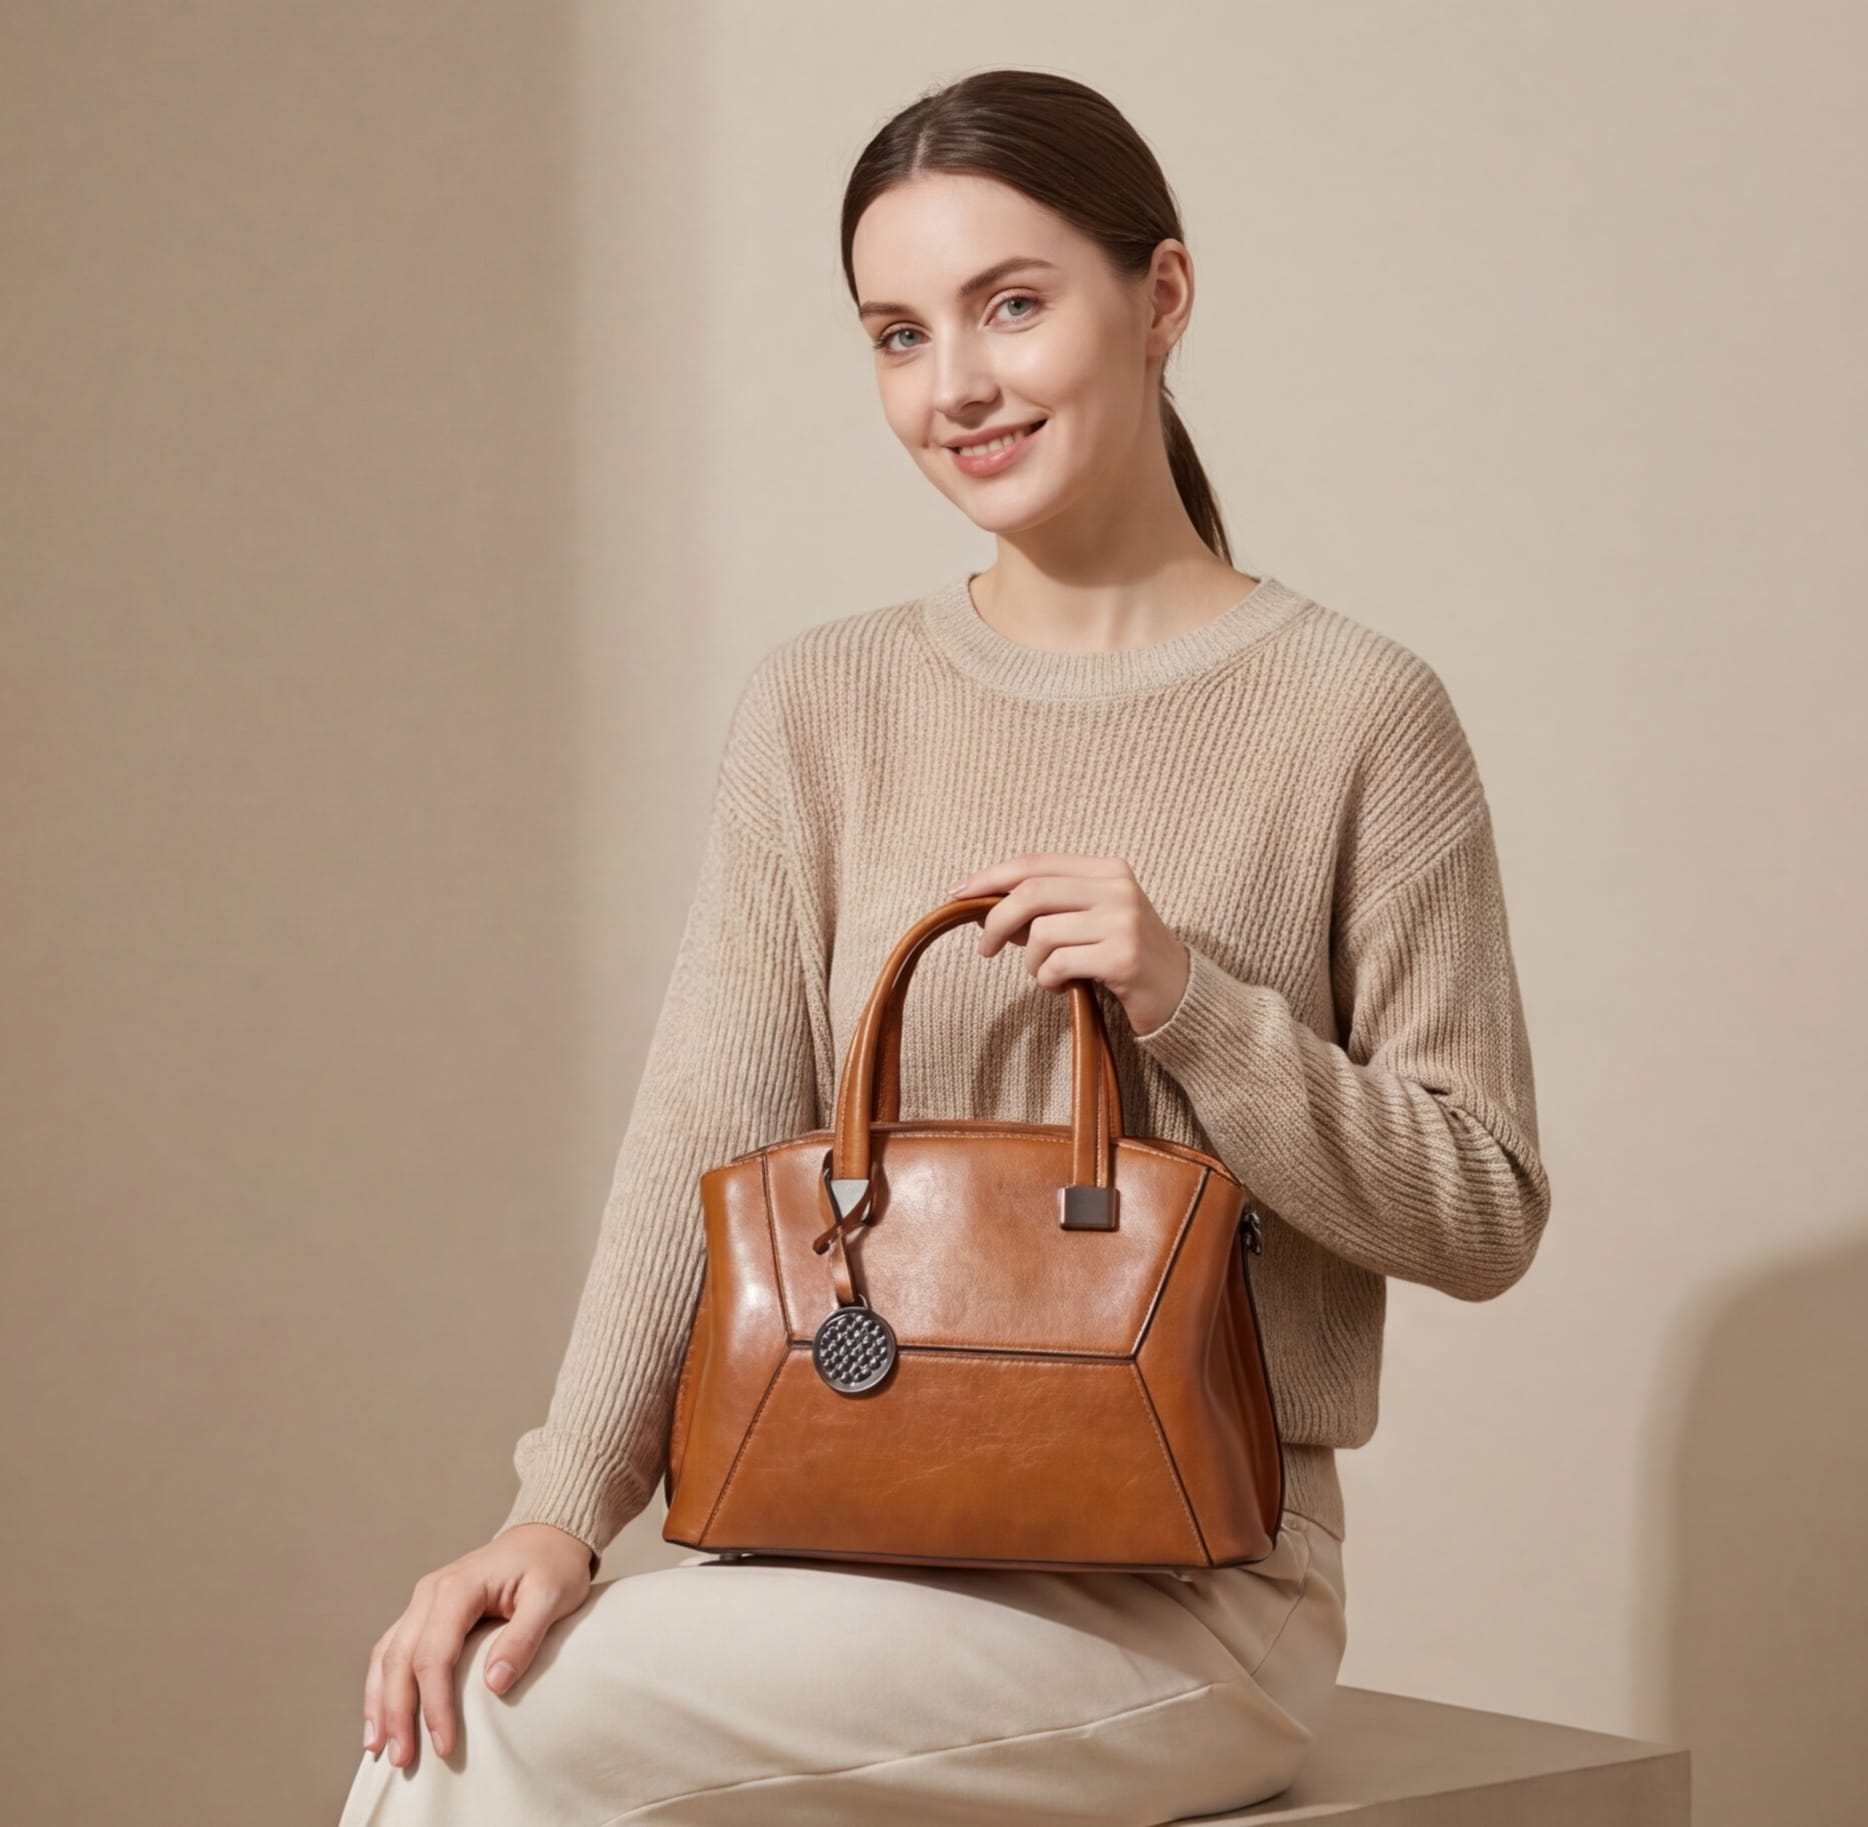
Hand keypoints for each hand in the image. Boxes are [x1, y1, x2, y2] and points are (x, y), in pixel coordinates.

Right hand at [361, 1522, 594, 1766]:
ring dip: (380, 1702)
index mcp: (459, 1586)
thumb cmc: (552, 1566)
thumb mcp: (552, 1596)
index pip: (434, 1654)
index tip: (444, 1745)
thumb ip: (523, 1638)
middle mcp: (430, 1592)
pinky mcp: (425, 1612)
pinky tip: (381, 1716)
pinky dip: (382, 1684)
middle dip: (397, 1713)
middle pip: (401, 1659)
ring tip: (378, 1748)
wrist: (546, 1537)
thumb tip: (494, 1684)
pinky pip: (393, 1649)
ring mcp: (423, 1600)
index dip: (435, 1704)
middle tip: (403, 1761)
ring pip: (387, 1655)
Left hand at [945, 853, 1190, 1038]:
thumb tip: (985, 907)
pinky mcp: (1122, 958)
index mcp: (1107, 869)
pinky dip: (1049, 981)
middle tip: (986, 950)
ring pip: (1041, 934)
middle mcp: (1117, 888)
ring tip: (1051, 974)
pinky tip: (1065, 987)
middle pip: (1031, 893)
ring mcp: (1123, 922)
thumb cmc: (1123, 957)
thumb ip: (1047, 908)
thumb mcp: (1089, 921)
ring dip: (1032, 963)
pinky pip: (1057, 965)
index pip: (1035, 863)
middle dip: (997, 922)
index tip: (958, 893)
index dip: (990, 877)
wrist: (1180, 995)